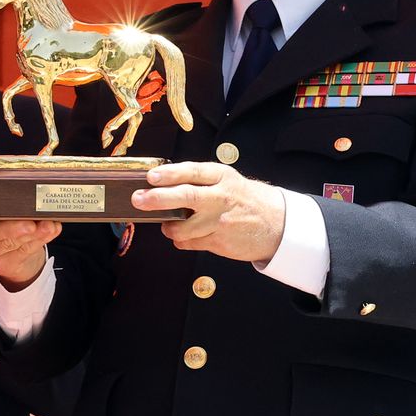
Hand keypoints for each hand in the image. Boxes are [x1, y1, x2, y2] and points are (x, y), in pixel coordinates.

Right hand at [0, 179, 59, 291]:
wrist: (0, 247)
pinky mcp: (2, 265)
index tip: (7, 207)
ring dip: (34, 234)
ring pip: (12, 244)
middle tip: (32, 223)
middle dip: (14, 229)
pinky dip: (41, 240)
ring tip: (48, 224)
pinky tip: (50, 230)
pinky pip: (24, 252)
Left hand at [133, 161, 286, 261]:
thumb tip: (161, 181)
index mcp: (221, 176)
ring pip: (182, 227)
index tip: (151, 177)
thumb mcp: (227, 180)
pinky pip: (188, 243)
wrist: (276, 224)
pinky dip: (181, 241)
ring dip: (168, 227)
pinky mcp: (218, 241)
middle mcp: (220, 197)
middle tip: (139, 199)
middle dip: (158, 199)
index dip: (170, 174)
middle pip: (186, 197)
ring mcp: (219, 221)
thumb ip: (199, 179)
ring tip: (168, 224)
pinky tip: (185, 236)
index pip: (193, 172)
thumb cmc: (244, 199)